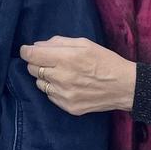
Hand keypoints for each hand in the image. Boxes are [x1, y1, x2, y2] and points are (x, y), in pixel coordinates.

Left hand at [21, 36, 136, 115]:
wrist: (124, 86)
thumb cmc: (105, 61)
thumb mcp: (84, 43)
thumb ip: (58, 42)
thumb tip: (37, 45)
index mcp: (66, 59)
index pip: (32, 56)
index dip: (26, 51)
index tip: (26, 50)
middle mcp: (62, 78)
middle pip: (33, 69)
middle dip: (37, 62)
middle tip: (50, 60)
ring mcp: (65, 95)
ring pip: (39, 83)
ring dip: (45, 77)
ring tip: (61, 73)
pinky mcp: (69, 107)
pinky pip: (50, 96)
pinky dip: (54, 89)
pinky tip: (68, 85)